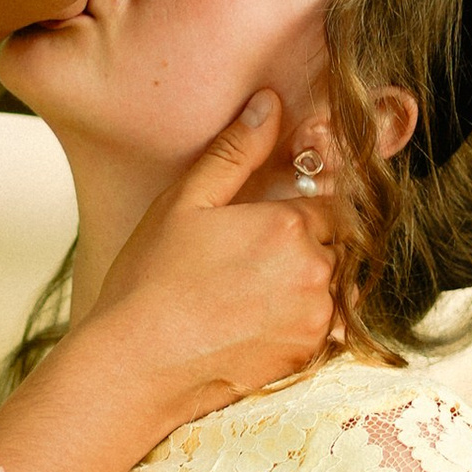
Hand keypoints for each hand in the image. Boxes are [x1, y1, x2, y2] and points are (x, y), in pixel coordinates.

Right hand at [86, 87, 338, 422]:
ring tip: (247, 295)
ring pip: (333, 287)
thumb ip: (235, 151)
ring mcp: (315, 318)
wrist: (137, 368)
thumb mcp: (185, 202)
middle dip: (304, 246)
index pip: (327, 202)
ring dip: (305, 284)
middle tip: (247, 263)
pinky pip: (327, 329)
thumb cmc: (151, 283)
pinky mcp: (308, 357)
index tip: (267, 227)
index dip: (300, 210)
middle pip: (334, 244)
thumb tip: (270, 103)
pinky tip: (256, 323)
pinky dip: (302, 321)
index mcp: (289, 225)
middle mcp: (314, 271)